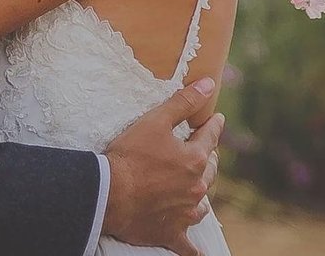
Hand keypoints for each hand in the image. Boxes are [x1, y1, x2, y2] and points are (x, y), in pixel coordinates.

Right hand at [102, 77, 223, 255]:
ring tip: (196, 185)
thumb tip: (207, 85)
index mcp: (195, 160)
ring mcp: (184, 212)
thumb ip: (183, 103)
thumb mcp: (155, 121)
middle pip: (210, 170)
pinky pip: (187, 245)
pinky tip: (199, 252)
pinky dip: (193, 248)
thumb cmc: (129, 156)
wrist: (108, 195)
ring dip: (201, 193)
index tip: (216, 119)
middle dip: (210, 157)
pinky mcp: (171, 232)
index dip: (213, 125)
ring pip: (202, 203)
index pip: (210, 137)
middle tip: (206, 149)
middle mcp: (195, 188)